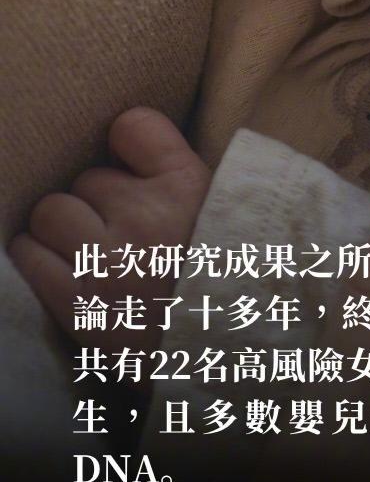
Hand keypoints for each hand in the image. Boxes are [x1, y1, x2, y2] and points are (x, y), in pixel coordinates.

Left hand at [9, 109, 210, 351]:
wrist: (227, 353)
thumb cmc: (226, 275)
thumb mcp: (228, 208)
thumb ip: (181, 167)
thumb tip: (124, 134)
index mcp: (190, 188)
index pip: (134, 127)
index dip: (131, 147)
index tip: (136, 169)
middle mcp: (147, 219)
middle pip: (89, 178)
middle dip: (101, 200)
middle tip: (123, 228)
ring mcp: (108, 264)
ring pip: (52, 211)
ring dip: (65, 228)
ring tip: (89, 249)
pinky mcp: (78, 306)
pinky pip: (29, 254)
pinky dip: (39, 256)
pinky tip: (63, 266)